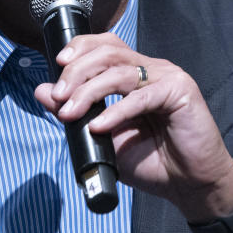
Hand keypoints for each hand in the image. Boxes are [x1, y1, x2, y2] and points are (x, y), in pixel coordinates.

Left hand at [33, 33, 232, 224]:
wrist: (189, 186)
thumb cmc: (151, 162)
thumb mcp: (103, 138)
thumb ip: (75, 113)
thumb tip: (42, 92)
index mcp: (134, 74)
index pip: (105, 46)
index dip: (80, 49)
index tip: (57, 66)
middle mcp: (151, 69)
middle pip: (108, 52)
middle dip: (77, 71)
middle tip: (59, 97)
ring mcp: (167, 77)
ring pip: (120, 70)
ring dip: (89, 90)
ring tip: (70, 113)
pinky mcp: (180, 92)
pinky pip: (141, 96)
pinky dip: (116, 112)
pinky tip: (99, 126)